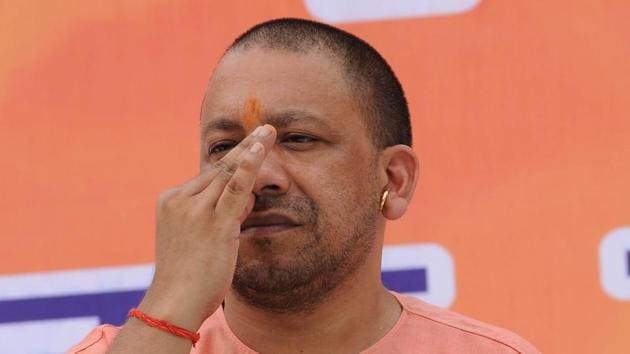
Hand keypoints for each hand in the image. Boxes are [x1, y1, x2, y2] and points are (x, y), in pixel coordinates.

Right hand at [139, 124, 276, 328]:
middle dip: (245, 147)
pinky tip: (259, 150)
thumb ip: (213, 213)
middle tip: (265, 127)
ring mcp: (196, 210)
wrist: (173, 302)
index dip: (234, 165)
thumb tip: (244, 198)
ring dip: (253, 153)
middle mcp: (180, 199)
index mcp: (171, 200)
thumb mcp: (193, 237)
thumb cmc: (185, 276)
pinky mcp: (214, 224)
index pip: (208, 177)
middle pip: (219, 170)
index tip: (248, 144)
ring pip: (229, 176)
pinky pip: (234, 190)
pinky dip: (248, 168)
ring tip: (269, 132)